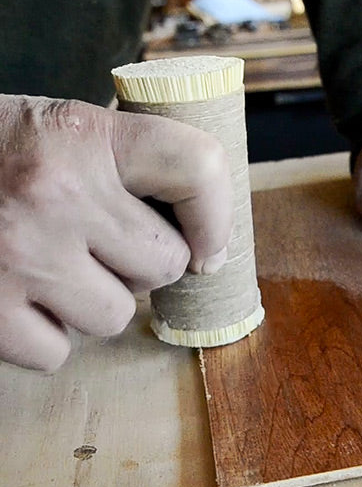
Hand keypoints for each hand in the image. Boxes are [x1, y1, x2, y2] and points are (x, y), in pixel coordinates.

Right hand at [0, 95, 232, 370]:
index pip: (196, 167)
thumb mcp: (66, 133)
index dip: (215, 216)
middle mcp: (56, 192)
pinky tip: (23, 296)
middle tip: (103, 244)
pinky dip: (47, 335)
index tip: (207, 247)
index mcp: (85, 135)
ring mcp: (20, 254)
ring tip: (57, 267)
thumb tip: (202, 242)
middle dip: (144, 263)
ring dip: (97, 301)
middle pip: (165, 263)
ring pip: (117, 316)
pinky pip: (58, 353)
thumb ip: (130, 168)